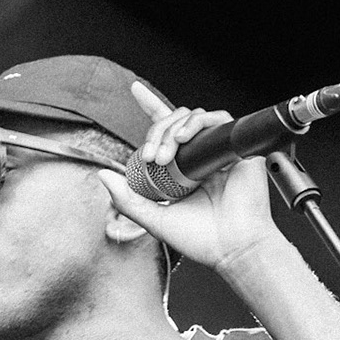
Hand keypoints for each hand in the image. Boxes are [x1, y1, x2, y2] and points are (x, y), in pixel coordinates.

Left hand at [96, 82, 286, 271]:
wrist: (232, 249)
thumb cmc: (201, 239)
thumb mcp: (154, 218)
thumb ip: (127, 198)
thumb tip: (103, 174)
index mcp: (183, 169)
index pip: (166, 131)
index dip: (151, 106)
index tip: (135, 90)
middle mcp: (201, 157)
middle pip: (174, 123)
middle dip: (156, 133)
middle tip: (151, 157)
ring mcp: (218, 151)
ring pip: (192, 118)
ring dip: (171, 131)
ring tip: (165, 156)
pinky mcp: (237, 148)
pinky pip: (217, 119)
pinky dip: (196, 123)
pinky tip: (184, 139)